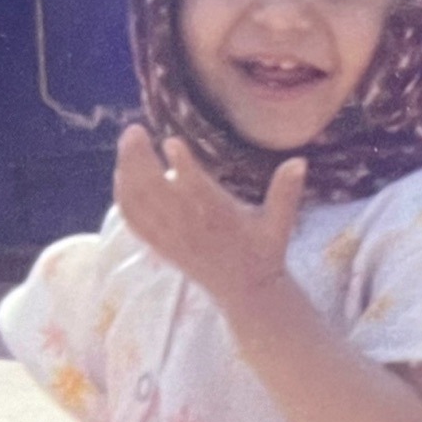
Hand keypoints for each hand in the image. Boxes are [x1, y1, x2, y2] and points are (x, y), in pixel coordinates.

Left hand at [113, 125, 306, 311]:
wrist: (246, 293)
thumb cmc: (264, 251)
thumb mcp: (280, 223)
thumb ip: (287, 192)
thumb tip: (300, 161)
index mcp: (219, 218)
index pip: (196, 190)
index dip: (182, 166)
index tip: (170, 141)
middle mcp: (191, 228)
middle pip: (156, 191)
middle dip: (139, 159)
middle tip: (134, 129)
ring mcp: (172, 238)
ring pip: (139, 204)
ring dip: (127, 171)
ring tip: (128, 141)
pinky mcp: (162, 246)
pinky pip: (134, 221)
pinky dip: (123, 197)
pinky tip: (120, 174)